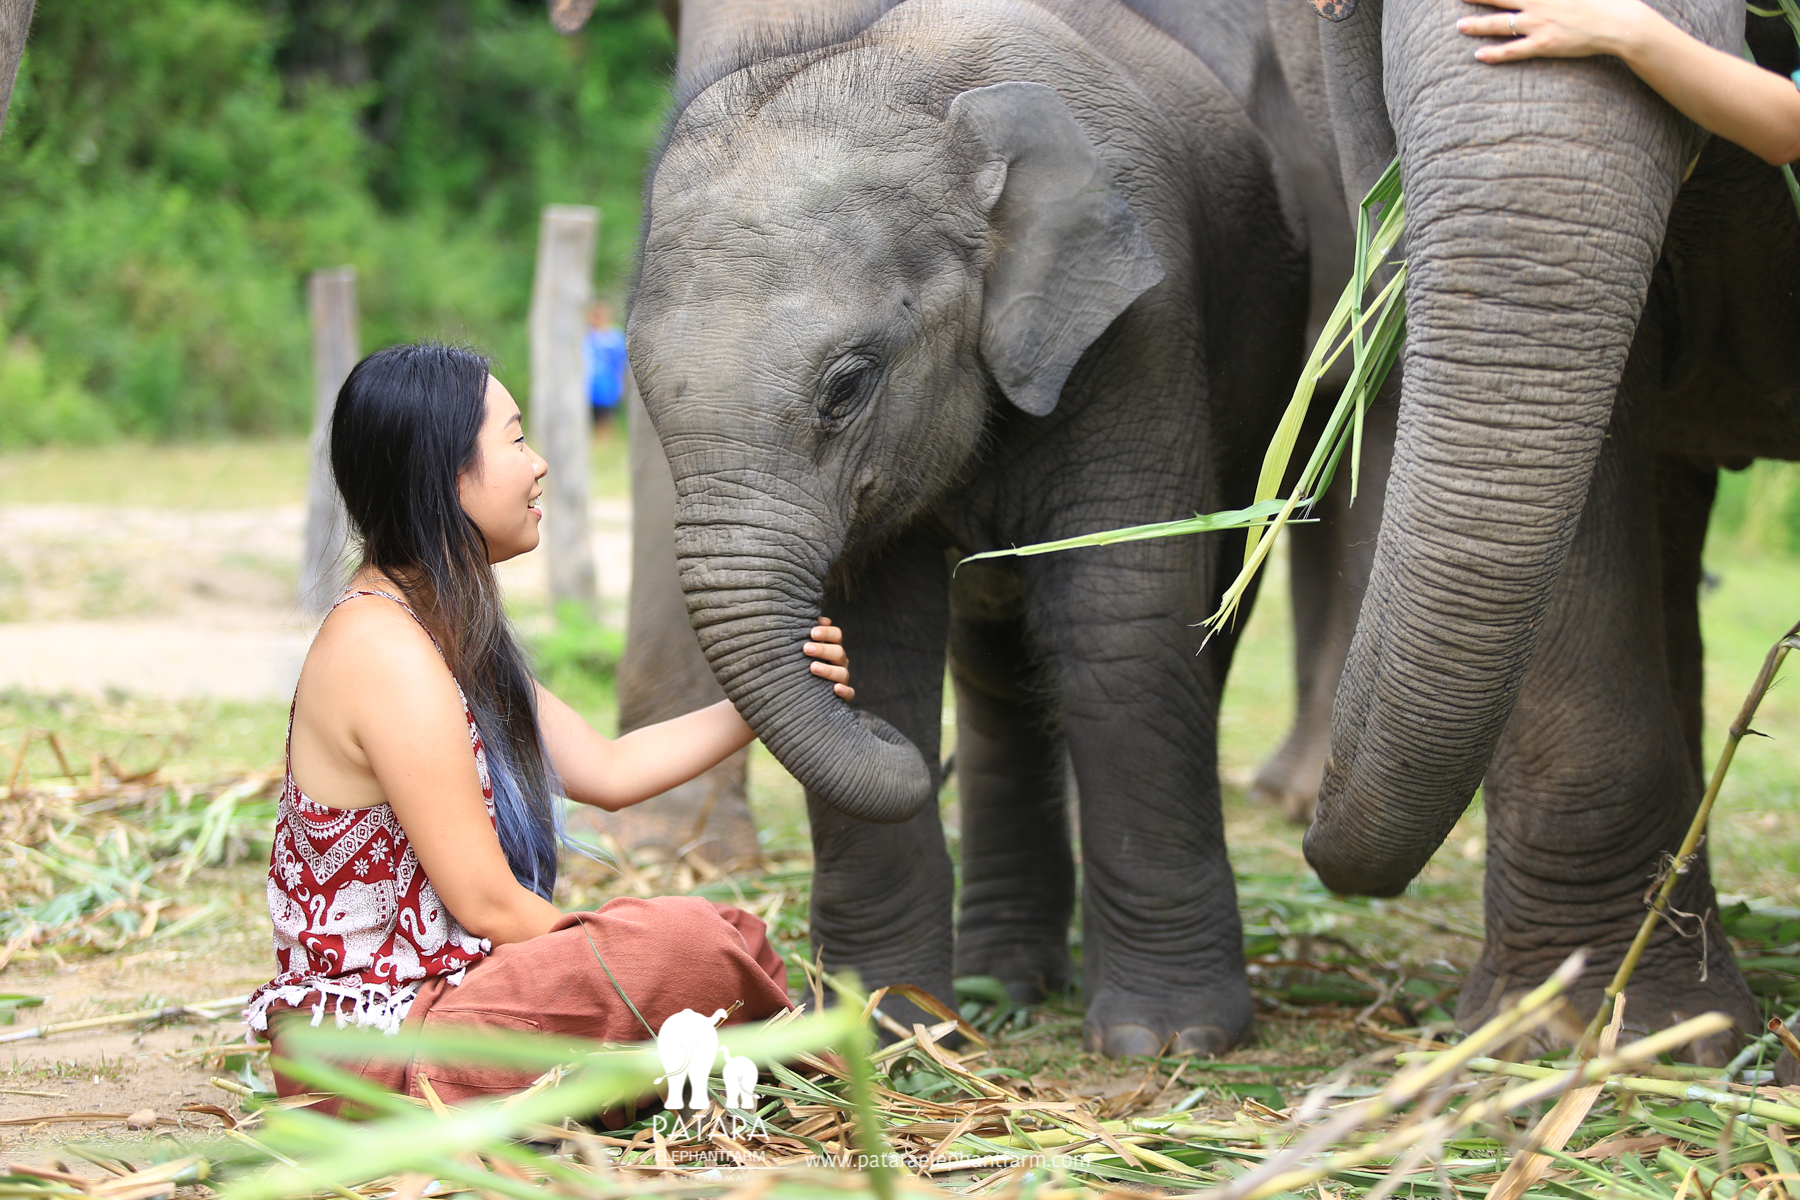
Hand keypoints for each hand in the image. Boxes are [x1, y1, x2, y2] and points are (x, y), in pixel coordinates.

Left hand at [804, 617, 853, 700]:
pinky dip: (844, 691)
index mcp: (832, 647)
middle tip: (806, 649)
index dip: (827, 632)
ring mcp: (841, 678)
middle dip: (823, 649)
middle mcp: (839, 661)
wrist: (799, 691)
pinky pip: (849, 693)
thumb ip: (805, 632)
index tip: (812, 633)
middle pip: (838, 652)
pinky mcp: (842, 695)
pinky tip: (836, 688)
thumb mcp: (801, 647)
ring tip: (812, 668)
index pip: (836, 635)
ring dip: (829, 670)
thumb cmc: (799, 662)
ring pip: (842, 673)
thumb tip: (814, 618)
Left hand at [1457, 0, 1652, 62]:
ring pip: (1500, 23)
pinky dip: (1495, 53)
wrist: (1618, 21)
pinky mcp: (1544, 44)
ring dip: (1478, 24)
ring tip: (1460, 26)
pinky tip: (1479, 55)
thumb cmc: (1602, 0)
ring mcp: (1539, 23)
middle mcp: (1537, 3)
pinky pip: (1513, 50)